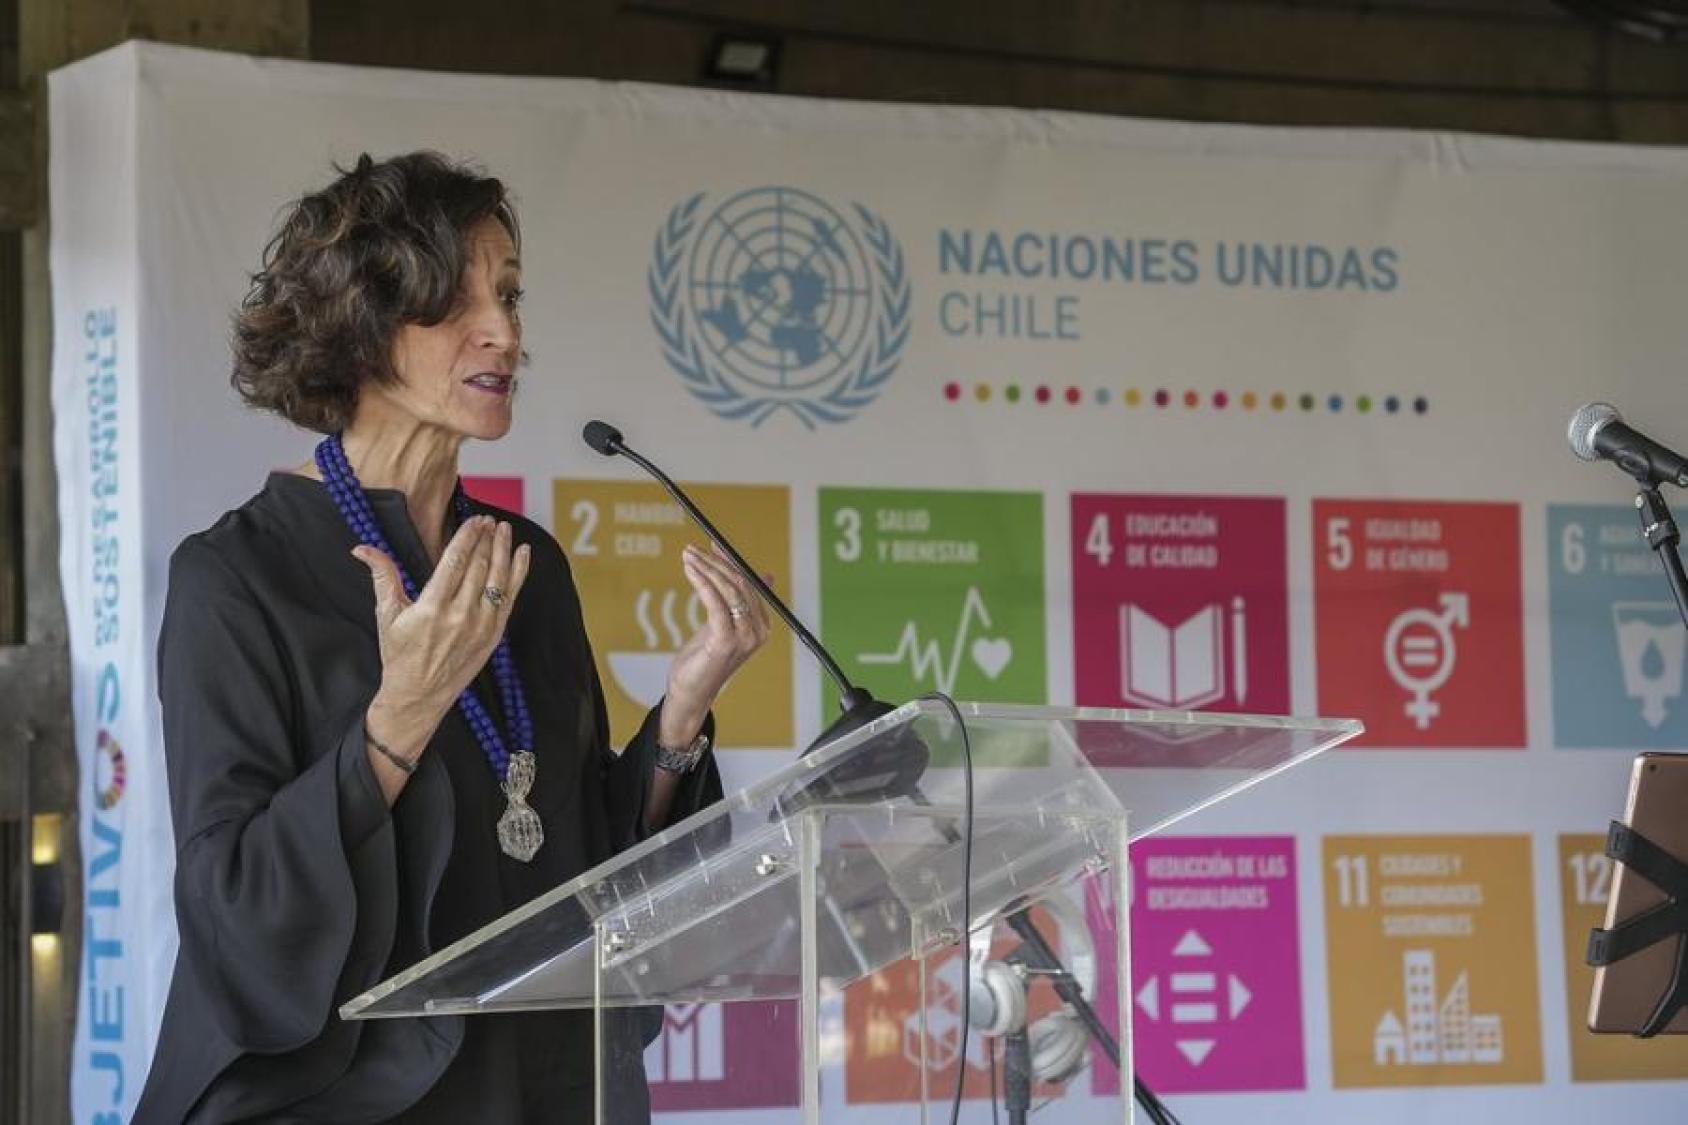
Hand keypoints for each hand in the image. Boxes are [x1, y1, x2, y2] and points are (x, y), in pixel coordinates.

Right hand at [355, 516, 532, 755]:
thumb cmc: (400, 654)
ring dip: (503, 550)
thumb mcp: (387, 615)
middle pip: (479, 567)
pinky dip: (518, 574)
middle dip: (486, 539)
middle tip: (490, 520)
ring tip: (505, 529)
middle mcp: (460, 616)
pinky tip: (522, 553)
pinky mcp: (494, 635)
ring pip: (497, 579)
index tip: (475, 520)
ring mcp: (481, 626)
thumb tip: (361, 547)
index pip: (455, 562)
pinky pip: (510, 598)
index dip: (468, 537)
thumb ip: (382, 576)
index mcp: (432, 608)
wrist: (419, 695)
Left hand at [661, 542, 769, 738]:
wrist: (691, 692)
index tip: (713, 545)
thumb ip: (736, 600)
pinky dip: (702, 584)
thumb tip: (765, 575)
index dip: (730, 562)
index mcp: (761, 625)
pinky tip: (690, 572)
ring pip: (728, 591)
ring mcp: (744, 638)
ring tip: (688, 556)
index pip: (748, 584)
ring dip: (706, 569)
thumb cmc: (703, 660)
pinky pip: (715, 604)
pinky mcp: (726, 642)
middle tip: (693, 549)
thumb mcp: (721, 623)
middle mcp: (758, 631)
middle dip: (715, 562)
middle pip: (739, 584)